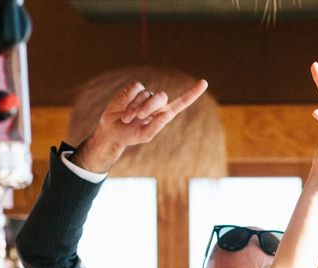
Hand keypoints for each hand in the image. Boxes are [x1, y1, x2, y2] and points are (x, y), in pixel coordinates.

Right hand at [75, 79, 207, 172]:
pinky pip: (136, 88)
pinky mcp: (133, 90)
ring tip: (127, 118)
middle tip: (139, 117)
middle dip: (149, 107)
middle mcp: (157, 103)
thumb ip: (156, 126)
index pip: (182, 102)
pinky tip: (122, 107)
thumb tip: (168, 114)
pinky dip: (129, 98)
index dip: (192, 93)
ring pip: (146, 94)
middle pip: (161, 97)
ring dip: (135, 107)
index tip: (204, 82)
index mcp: (164, 114)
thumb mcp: (144, 135)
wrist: (112, 130)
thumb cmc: (130, 135)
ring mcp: (145, 95)